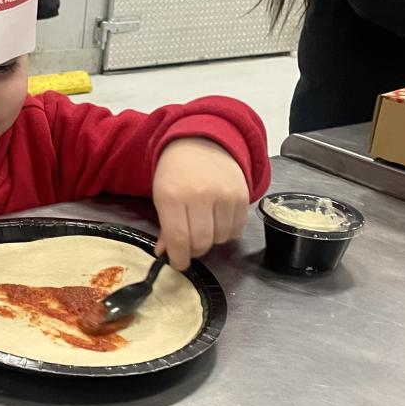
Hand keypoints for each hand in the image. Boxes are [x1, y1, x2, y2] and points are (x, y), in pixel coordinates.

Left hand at [152, 138, 250, 270]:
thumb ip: (165, 227)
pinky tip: (218, 220)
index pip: (179, 239)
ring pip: (220, 239)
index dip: (179, 259)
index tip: (179, 264)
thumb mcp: (162, 196)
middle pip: (202, 242)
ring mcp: (224, 194)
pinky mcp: (242, 195)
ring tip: (204, 226)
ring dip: (212, 240)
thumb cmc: (176, 171)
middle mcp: (200, 195)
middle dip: (194, 251)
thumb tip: (165, 255)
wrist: (201, 141)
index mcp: (173, 196)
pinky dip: (227, 232)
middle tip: (190, 246)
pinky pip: (237, 229)